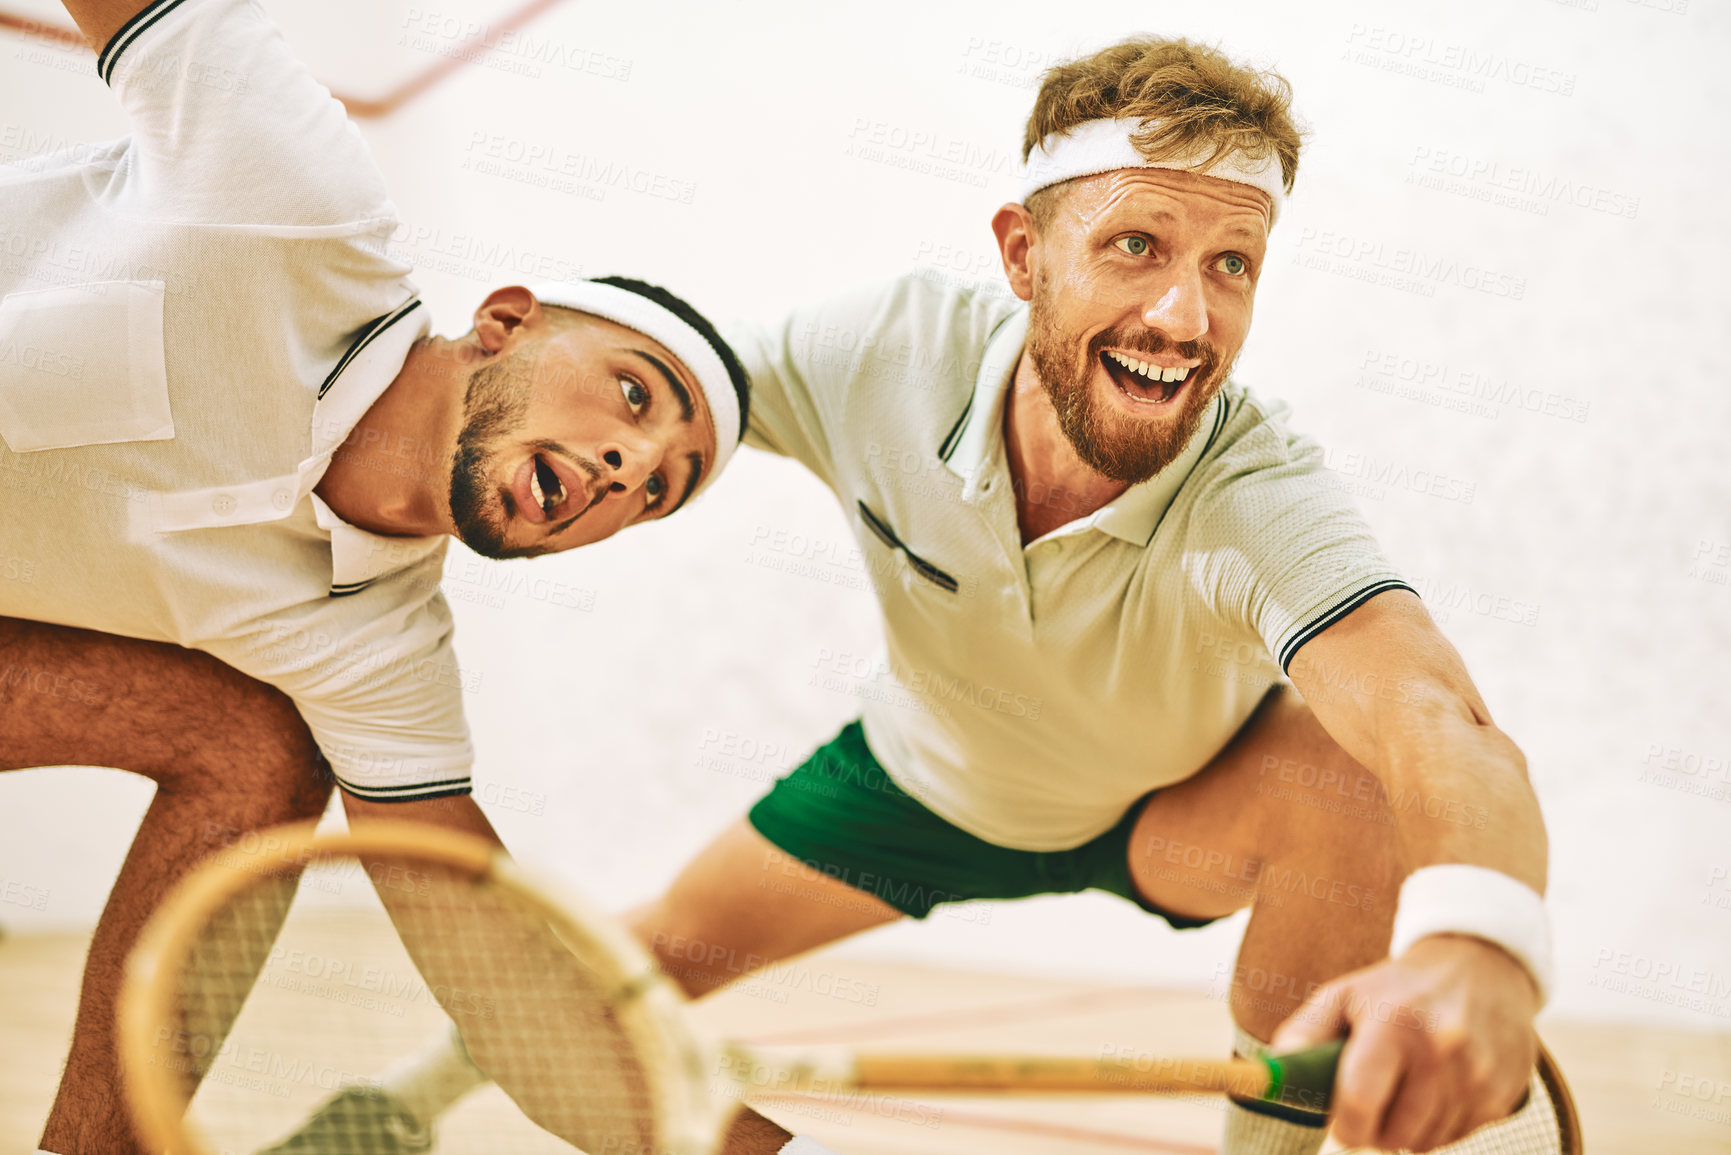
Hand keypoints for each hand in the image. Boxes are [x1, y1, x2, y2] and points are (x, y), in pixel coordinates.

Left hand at [1270, 934, 1539, 1151]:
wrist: (1481, 966)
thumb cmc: (1398, 987)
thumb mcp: (1344, 994)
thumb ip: (1304, 1033)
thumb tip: (1274, 1073)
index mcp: (1394, 1023)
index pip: (1358, 1100)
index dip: (1342, 1124)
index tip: (1338, 1124)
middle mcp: (1440, 1051)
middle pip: (1392, 1133)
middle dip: (1373, 1128)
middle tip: (1370, 1102)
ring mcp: (1476, 1076)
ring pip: (1423, 1142)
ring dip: (1405, 1128)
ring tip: (1404, 1086)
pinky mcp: (1502, 1095)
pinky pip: (1456, 1136)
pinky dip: (1437, 1124)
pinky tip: (1436, 1087)